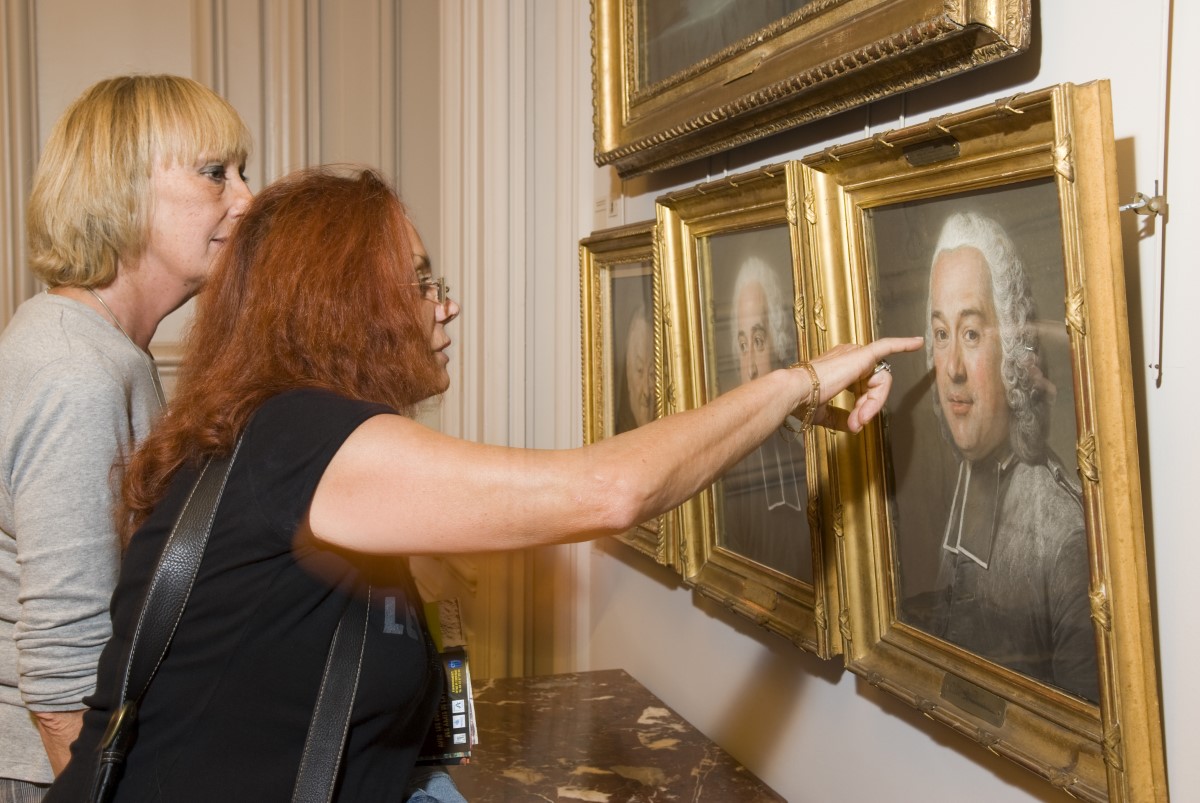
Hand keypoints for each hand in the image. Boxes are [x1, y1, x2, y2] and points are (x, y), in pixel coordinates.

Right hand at [808, 336, 923, 432]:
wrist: (794, 394)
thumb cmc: (802, 402)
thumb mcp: (825, 412)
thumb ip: (840, 416)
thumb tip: (852, 426)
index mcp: (838, 368)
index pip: (863, 389)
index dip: (862, 409)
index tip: (854, 426)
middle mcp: (848, 357)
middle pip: (873, 386)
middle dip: (868, 407)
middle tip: (857, 423)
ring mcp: (855, 355)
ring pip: (879, 381)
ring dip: (873, 402)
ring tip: (860, 417)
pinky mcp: (862, 355)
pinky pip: (886, 347)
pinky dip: (903, 345)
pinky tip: (918, 344)